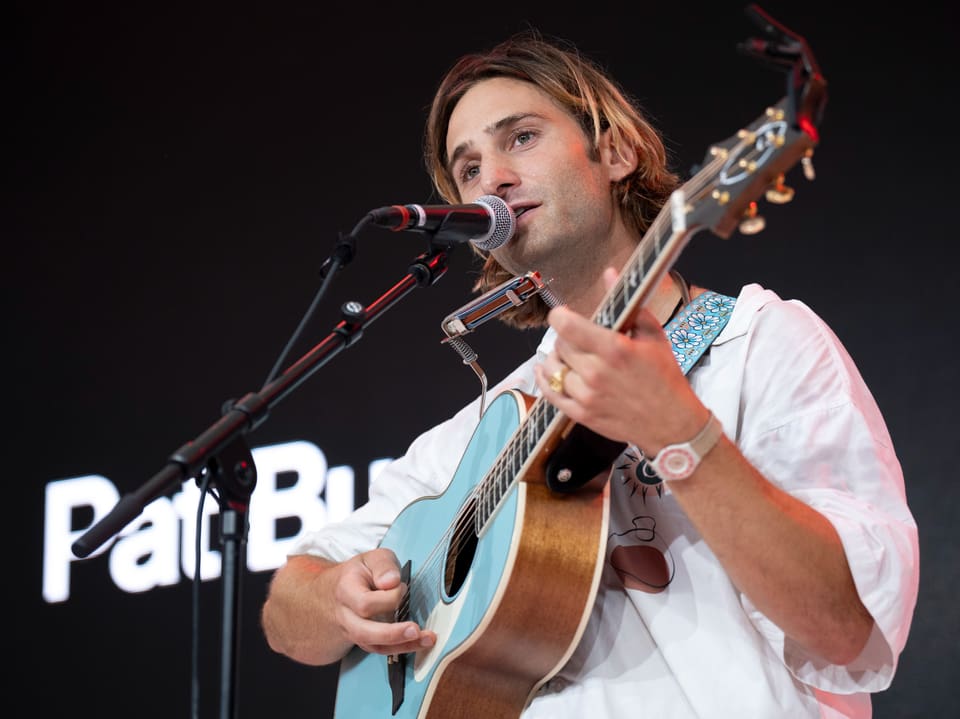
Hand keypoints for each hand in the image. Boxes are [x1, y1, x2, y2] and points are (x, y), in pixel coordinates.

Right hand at [331, 548, 435, 655]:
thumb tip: (391, 581)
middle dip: (392, 633)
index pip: (365, 603)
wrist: (338, 590)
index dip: (389, 597)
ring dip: (402, 644)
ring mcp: (354, 631)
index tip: (403, 587)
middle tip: (415, 629)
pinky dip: (402, 648)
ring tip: (426, 639)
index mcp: (346, 591)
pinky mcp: (365, 640)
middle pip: (364, 631)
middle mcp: (346, 615)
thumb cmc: (359, 573)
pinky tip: (419, 643)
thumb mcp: (371, 559)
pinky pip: (382, 649)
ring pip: (373, 645)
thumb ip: (383, 565)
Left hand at [534, 268, 707, 454]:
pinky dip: (545, 380)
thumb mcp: (654, 337)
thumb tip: (611, 274)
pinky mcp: (582, 414)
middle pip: (560, 344)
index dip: (559, 316)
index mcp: (614, 349)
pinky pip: (550, 394)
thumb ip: (629, 306)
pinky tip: (548, 372)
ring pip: (552, 368)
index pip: (567, 325)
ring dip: (557, 358)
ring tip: (570, 357)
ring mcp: (587, 395)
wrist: (672, 424)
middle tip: (579, 339)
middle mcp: (596, 372)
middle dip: (567, 337)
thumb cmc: (665, 379)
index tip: (563, 314)